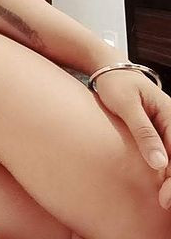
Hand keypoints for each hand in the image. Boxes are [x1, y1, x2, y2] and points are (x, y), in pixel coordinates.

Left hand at [92, 69, 170, 208]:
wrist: (108, 69)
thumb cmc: (115, 82)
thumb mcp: (125, 104)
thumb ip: (143, 131)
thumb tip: (159, 163)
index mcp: (170, 112)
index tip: (165, 197)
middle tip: (164, 204)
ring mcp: (167, 126)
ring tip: (164, 201)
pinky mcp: (158, 131)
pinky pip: (167, 154)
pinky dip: (165, 172)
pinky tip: (160, 187)